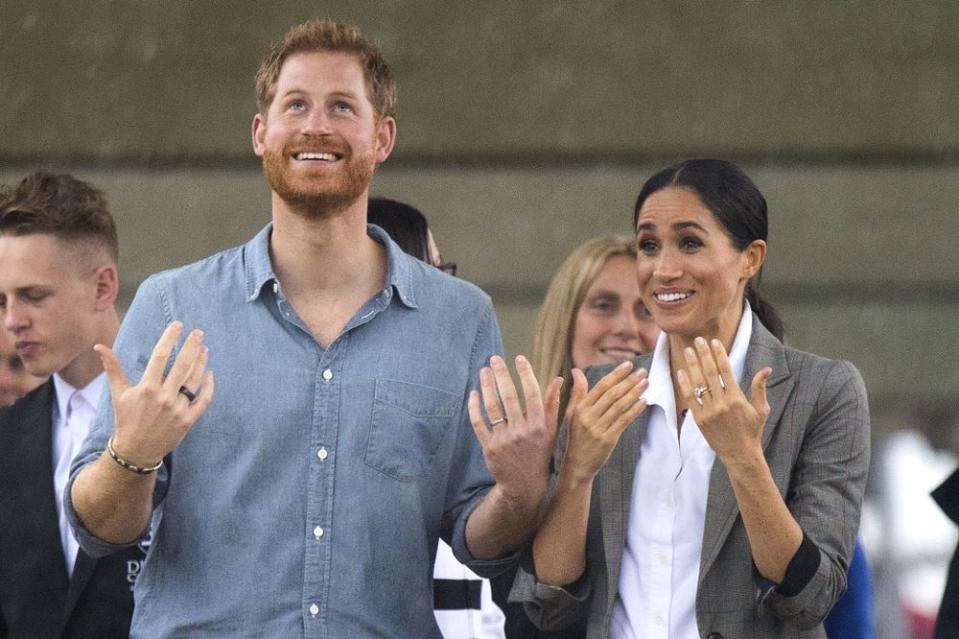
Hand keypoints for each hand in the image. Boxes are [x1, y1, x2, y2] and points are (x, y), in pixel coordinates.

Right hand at [95, 321, 213, 466]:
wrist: (136, 450)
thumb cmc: (126, 418)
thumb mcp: (118, 393)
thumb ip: (112, 368)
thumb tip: (99, 347)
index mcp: (146, 387)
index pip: (160, 355)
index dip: (170, 338)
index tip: (177, 324)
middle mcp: (163, 397)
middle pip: (181, 365)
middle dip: (191, 346)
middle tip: (199, 332)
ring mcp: (177, 409)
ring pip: (194, 380)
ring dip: (201, 363)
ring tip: (205, 349)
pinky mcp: (188, 420)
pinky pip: (203, 400)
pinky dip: (209, 387)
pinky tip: (210, 374)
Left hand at [468, 355, 562, 504]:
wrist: (523, 486)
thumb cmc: (540, 454)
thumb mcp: (551, 431)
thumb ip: (553, 404)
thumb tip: (558, 379)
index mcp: (539, 426)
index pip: (533, 393)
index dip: (525, 374)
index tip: (519, 358)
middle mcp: (522, 431)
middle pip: (509, 396)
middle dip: (501, 374)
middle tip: (494, 359)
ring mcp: (504, 439)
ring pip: (492, 407)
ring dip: (487, 386)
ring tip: (483, 371)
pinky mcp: (489, 447)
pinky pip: (479, 423)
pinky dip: (474, 407)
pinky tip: (474, 393)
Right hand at [563, 361, 647, 483]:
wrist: (577, 464)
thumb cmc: (576, 437)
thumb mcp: (571, 413)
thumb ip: (577, 392)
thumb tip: (576, 370)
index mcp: (580, 408)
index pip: (601, 386)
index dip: (616, 375)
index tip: (628, 365)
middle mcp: (588, 416)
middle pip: (612, 394)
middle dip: (629, 381)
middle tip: (643, 372)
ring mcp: (598, 428)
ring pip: (619, 406)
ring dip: (634, 393)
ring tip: (646, 383)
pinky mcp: (607, 439)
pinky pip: (623, 421)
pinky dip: (634, 410)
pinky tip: (643, 402)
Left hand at [675, 336, 770, 466]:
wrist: (740, 454)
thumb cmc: (752, 431)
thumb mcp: (761, 409)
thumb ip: (760, 388)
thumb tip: (766, 368)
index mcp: (737, 398)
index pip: (726, 371)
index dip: (719, 354)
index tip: (714, 342)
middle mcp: (722, 403)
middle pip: (710, 373)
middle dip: (703, 354)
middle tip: (697, 339)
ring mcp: (709, 411)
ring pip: (698, 384)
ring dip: (692, 365)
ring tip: (687, 351)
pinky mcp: (699, 420)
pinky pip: (690, 399)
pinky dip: (685, 385)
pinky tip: (681, 372)